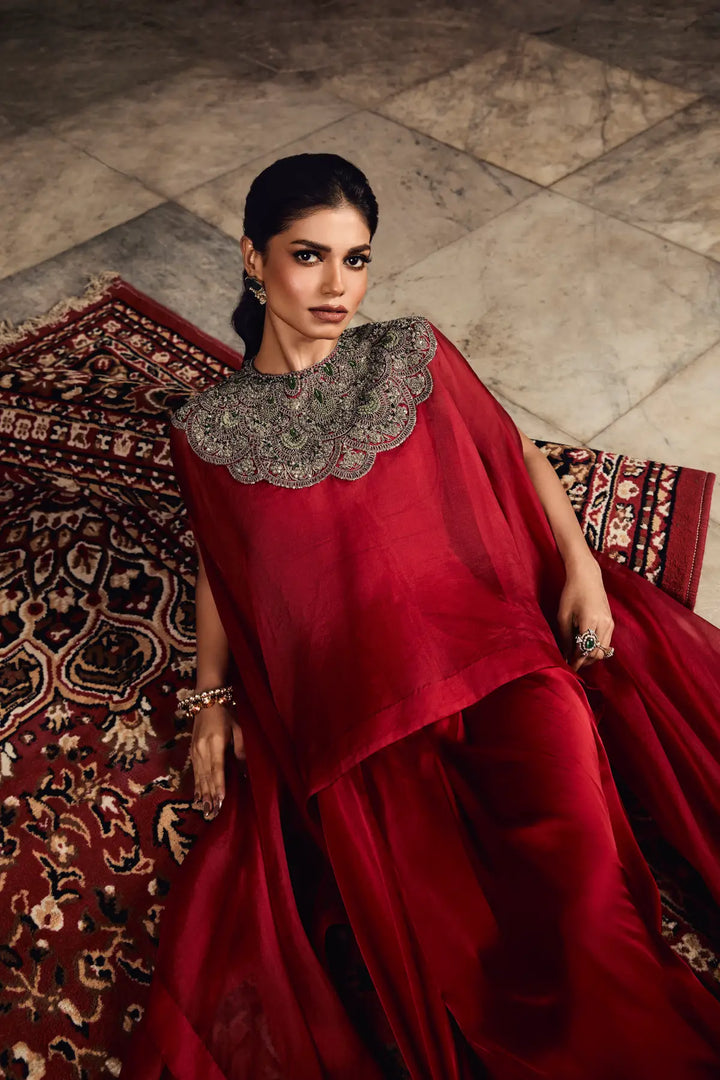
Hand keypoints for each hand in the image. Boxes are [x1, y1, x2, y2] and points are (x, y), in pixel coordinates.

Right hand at [190, 702, 245, 819]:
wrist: (206, 699)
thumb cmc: (226, 713)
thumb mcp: (238, 728)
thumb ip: (241, 749)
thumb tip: (245, 770)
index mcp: (215, 742)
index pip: (217, 768)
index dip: (219, 784)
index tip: (221, 799)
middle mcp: (202, 748)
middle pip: (206, 775)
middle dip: (210, 795)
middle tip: (213, 812)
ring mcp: (195, 750)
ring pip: (199, 776)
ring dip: (202, 793)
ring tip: (205, 809)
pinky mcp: (192, 751)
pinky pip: (194, 772)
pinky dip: (196, 785)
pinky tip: (198, 796)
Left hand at [557, 558, 613, 672]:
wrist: (587, 576)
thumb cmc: (571, 593)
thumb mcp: (563, 616)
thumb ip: (565, 637)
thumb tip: (565, 656)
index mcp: (590, 621)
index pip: (585, 650)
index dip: (576, 661)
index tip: (568, 666)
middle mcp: (604, 624)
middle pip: (597, 653)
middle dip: (584, 661)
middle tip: (571, 662)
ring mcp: (610, 623)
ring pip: (604, 650)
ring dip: (591, 655)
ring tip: (577, 655)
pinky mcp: (611, 622)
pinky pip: (606, 642)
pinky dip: (596, 647)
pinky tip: (584, 645)